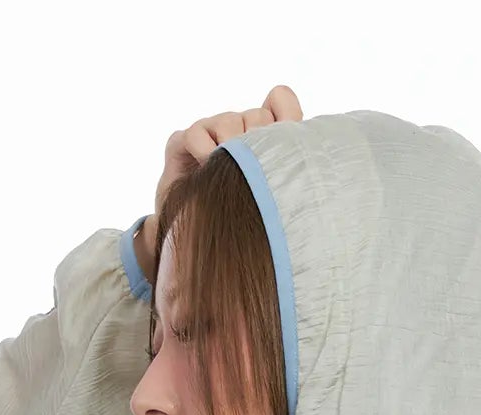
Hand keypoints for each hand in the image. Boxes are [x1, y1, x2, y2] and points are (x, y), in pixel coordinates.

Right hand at [138, 85, 303, 267]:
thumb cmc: (241, 223)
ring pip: (229, 121)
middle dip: (257, 144)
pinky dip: (203, 148)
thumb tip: (300, 134)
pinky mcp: (181, 143)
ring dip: (231, 148)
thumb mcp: (276, 195)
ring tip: (229, 174)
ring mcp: (210, 134)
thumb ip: (292, 160)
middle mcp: (239, 131)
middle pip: (258, 116)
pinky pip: (196, 132)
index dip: (283, 117)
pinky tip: (207, 167)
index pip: (281, 101)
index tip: (279, 148)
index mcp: (264, 138)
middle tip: (253, 174)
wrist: (200, 247)